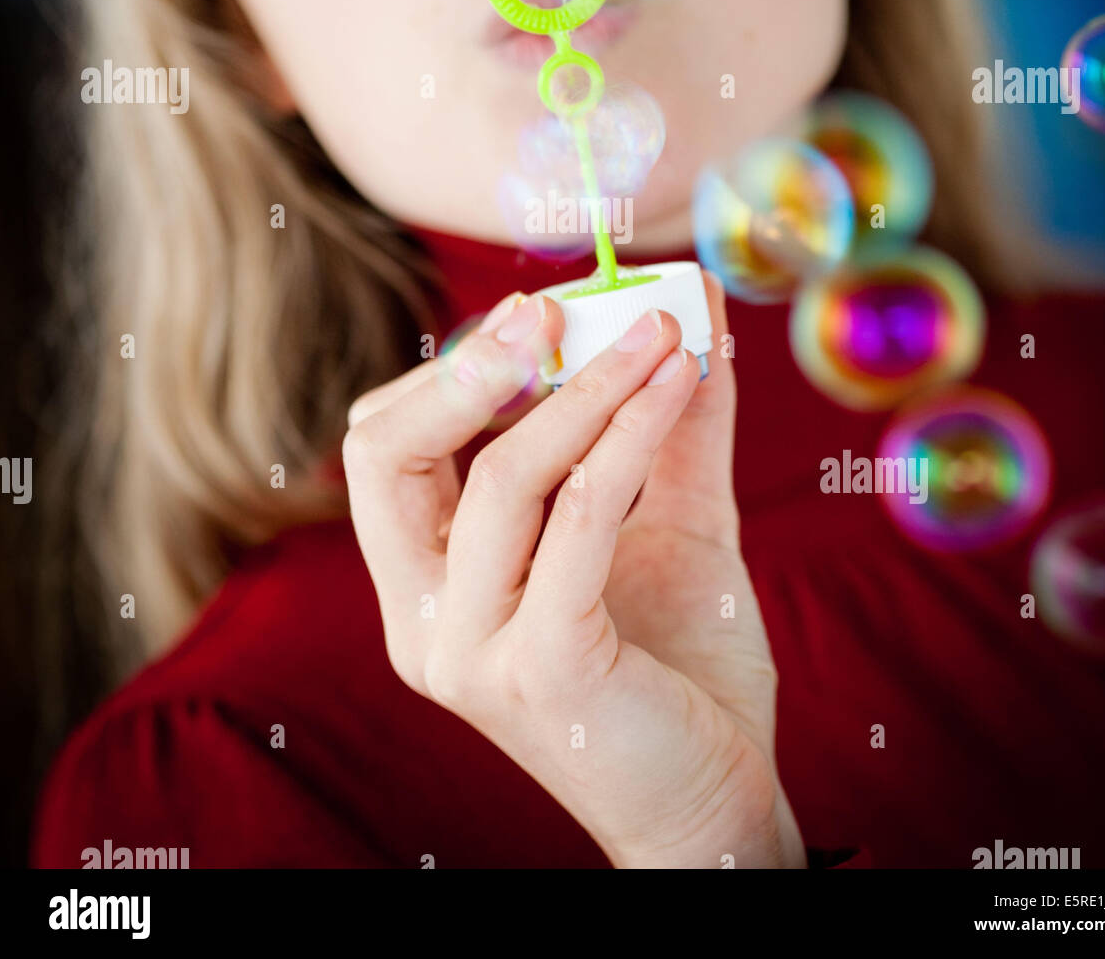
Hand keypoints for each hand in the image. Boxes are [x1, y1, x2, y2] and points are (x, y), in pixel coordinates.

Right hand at [343, 274, 805, 868]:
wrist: (720, 801)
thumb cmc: (684, 665)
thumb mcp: (674, 519)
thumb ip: (672, 421)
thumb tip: (692, 304)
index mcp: (429, 583)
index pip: (386, 451)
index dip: (450, 369)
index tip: (537, 312)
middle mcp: (424, 619)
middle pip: (384, 457)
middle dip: (468, 367)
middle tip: (551, 308)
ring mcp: (472, 650)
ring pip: (500, 477)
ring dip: (587, 386)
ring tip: (661, 332)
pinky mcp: (542, 669)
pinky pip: (578, 519)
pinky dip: (629, 435)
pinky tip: (681, 383)